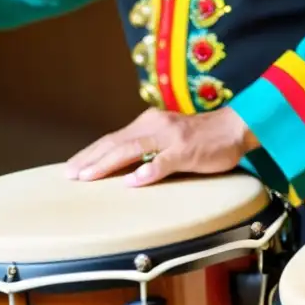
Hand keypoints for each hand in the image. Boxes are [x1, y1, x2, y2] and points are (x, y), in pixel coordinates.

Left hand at [66, 106, 259, 185]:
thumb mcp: (168, 137)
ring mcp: (170, 138)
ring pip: (132, 150)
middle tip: (70, 175)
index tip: (71, 167)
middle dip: (90, 160)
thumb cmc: (201, 136)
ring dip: (108, 164)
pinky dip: (148, 171)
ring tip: (89, 177)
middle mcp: (155, 126)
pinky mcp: (187, 151)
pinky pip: (164, 162)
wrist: (234, 127)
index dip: (90, 153)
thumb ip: (147, 147)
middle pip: (116, 143)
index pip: (112, 138)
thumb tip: (122, 166)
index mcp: (148, 123)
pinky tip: (134, 181)